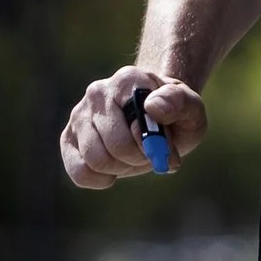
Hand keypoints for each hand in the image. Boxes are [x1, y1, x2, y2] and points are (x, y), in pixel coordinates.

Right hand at [62, 66, 207, 190]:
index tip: (165, 147)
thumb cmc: (175, 115)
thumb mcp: (191, 108)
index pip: (133, 123)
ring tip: (132, 156)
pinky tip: (113, 170)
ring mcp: (79, 115)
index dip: (151, 145)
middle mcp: (98, 93)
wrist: (158, 120)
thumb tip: (153, 107)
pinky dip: (99, 179)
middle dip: (138, 159)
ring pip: (96, 161)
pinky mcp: (68, 139)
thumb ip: (179, 103)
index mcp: (128, 80)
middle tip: (150, 153)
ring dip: (121, 168)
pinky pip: (79, 172)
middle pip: (115, 146)